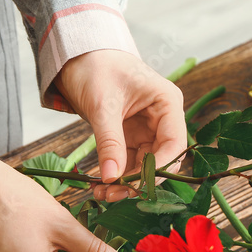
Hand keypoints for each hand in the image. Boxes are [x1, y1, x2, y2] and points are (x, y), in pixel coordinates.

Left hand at [55, 49, 186, 201]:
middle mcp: (162, 118)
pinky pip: (127, 162)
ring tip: (101, 195)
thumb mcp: (103, 105)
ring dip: (124, 182)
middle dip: (139, 180)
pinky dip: (115, 175)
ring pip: (143, 165)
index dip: (159, 167)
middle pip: (161, 159)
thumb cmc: (95, 67)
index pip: (174, 143)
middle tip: (113, 195)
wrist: (76, 56)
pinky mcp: (129, 136)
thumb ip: (109, 141)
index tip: (135, 184)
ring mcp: (146, 129)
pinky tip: (100, 186)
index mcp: (167, 102)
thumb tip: (111, 178)